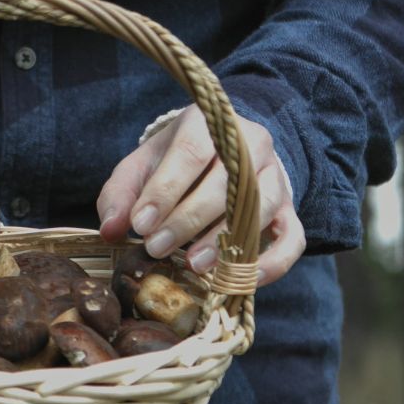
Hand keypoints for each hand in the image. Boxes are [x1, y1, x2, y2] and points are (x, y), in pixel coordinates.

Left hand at [95, 105, 305, 286]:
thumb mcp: (140, 168)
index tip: (141, 225)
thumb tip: (110, 230)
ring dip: (227, 240)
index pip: (190, 154)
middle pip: (226, 183)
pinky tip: (242, 279)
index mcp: (208, 124)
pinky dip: (273, 262)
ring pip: (262, 208)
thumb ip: (120, 196)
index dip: (165, 191)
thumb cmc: (173, 163)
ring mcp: (276, 177)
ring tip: (194, 265)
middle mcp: (251, 145)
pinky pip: (293, 239)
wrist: (220, 153)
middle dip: (188, 221)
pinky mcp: (290, 210)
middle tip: (156, 248)